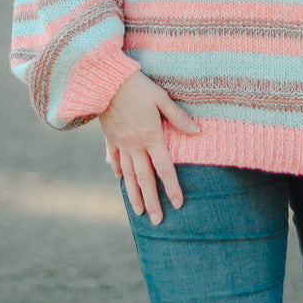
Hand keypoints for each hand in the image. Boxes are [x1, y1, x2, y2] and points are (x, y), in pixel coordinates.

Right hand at [97, 70, 199, 224]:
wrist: (105, 81)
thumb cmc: (137, 87)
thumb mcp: (161, 98)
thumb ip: (178, 117)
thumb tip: (197, 131)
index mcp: (150, 137)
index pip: (164, 169)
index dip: (172, 187)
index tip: (178, 204)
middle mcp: (135, 146)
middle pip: (145, 179)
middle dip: (152, 202)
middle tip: (157, 222)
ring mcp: (120, 144)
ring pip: (128, 175)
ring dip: (134, 195)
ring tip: (139, 212)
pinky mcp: (110, 138)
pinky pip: (114, 159)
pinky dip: (118, 171)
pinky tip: (120, 179)